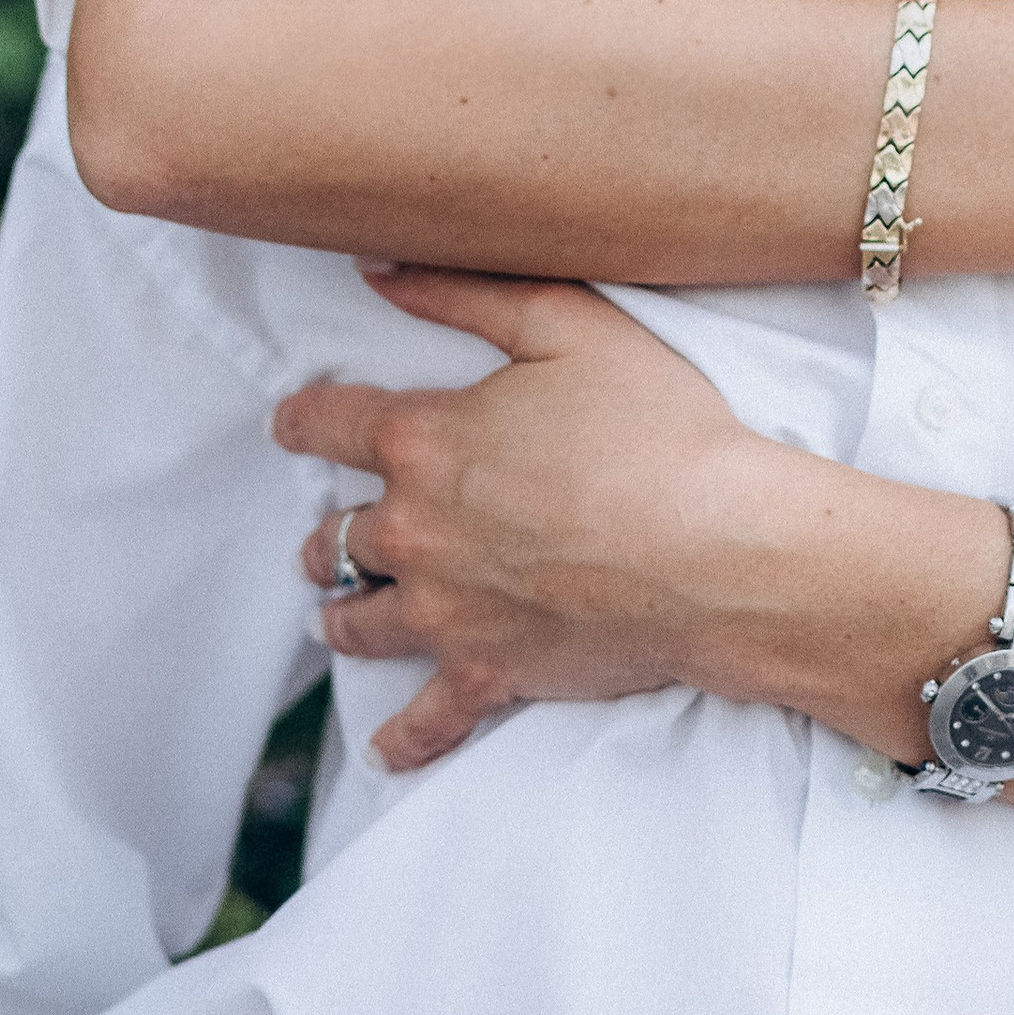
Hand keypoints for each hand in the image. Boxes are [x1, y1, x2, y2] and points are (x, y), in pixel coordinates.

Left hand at [275, 271, 820, 769]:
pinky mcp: (486, 675)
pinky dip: (402, 739)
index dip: (303, 417)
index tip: (295, 421)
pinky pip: (422, 721)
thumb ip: (465, 291)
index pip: (324, 423)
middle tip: (347, 525)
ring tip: (353, 606)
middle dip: (330, 529)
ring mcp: (444, 612)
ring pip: (356, 620)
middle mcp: (412, 532)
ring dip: (347, 610)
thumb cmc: (658, 427)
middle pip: (330, 536)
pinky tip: (387, 747)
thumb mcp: (569, 324)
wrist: (718, 551)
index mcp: (423, 440)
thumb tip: (375, 267)